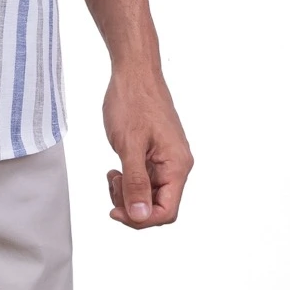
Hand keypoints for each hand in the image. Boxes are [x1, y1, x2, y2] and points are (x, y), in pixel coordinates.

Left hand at [102, 66, 192, 227]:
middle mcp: (177, 164)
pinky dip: (130, 178)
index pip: (167, 211)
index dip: (141, 219)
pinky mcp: (157, 151)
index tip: (116, 212)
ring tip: (112, 174)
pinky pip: (147, 177)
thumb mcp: (128, 144)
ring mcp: (167, 157)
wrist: (134, 70)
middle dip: (132, 203)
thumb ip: (135, 182)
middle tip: (112, 184)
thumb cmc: (133, 99)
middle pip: (158, 205)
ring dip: (129, 191)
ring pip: (150, 192)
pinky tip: (117, 168)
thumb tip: (140, 216)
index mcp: (177, 165)